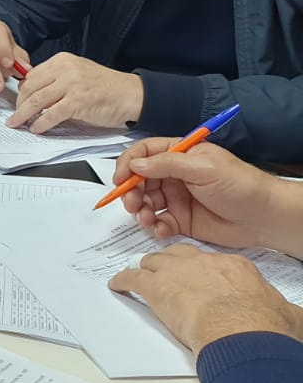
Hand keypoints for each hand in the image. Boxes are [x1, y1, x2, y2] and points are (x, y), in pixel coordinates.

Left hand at [3, 52, 141, 133]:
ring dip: (23, 115)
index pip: (31, 76)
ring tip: (17, 124)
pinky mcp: (78, 101)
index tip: (16, 102)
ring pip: (36, 101)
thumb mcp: (77, 74)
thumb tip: (33, 95)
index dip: (21, 92)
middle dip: (19, 105)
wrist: (132, 94)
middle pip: (30, 88)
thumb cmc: (106, 87)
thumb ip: (56, 80)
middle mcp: (65, 69)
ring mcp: (72, 84)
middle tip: (14, 116)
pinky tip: (36, 129)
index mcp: (62, 60)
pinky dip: (41, 124)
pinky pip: (51, 114)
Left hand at [107, 243, 302, 353]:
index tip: (203, 281)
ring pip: (154, 262)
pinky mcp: (156, 287)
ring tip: (141, 275)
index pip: (214, 263)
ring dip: (147, 269)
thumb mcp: (283, 312)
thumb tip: (294, 317)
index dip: (205, 272)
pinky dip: (123, 280)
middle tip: (168, 274)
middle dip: (173, 263)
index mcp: (234, 267)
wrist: (240, 330)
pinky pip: (132, 278)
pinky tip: (117, 284)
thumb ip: (282, 310)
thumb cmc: (261, 324)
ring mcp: (177, 272)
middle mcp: (204, 263)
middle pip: (181, 255)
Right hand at [111, 139, 302, 253]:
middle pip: (139, 179)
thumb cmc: (240, 186)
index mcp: (180, 155)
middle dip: (131, 191)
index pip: (144, 153)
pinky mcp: (180, 219)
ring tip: (147, 218)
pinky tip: (162, 229)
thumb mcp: (203, 167)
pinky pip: (158, 222)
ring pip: (145, 201)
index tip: (120, 179)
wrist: (263, 218)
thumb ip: (167, 164)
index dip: (128, 164)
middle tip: (132, 203)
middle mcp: (174, 175)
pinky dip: (155, 226)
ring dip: (140, 210)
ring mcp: (176, 197)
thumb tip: (136, 165)